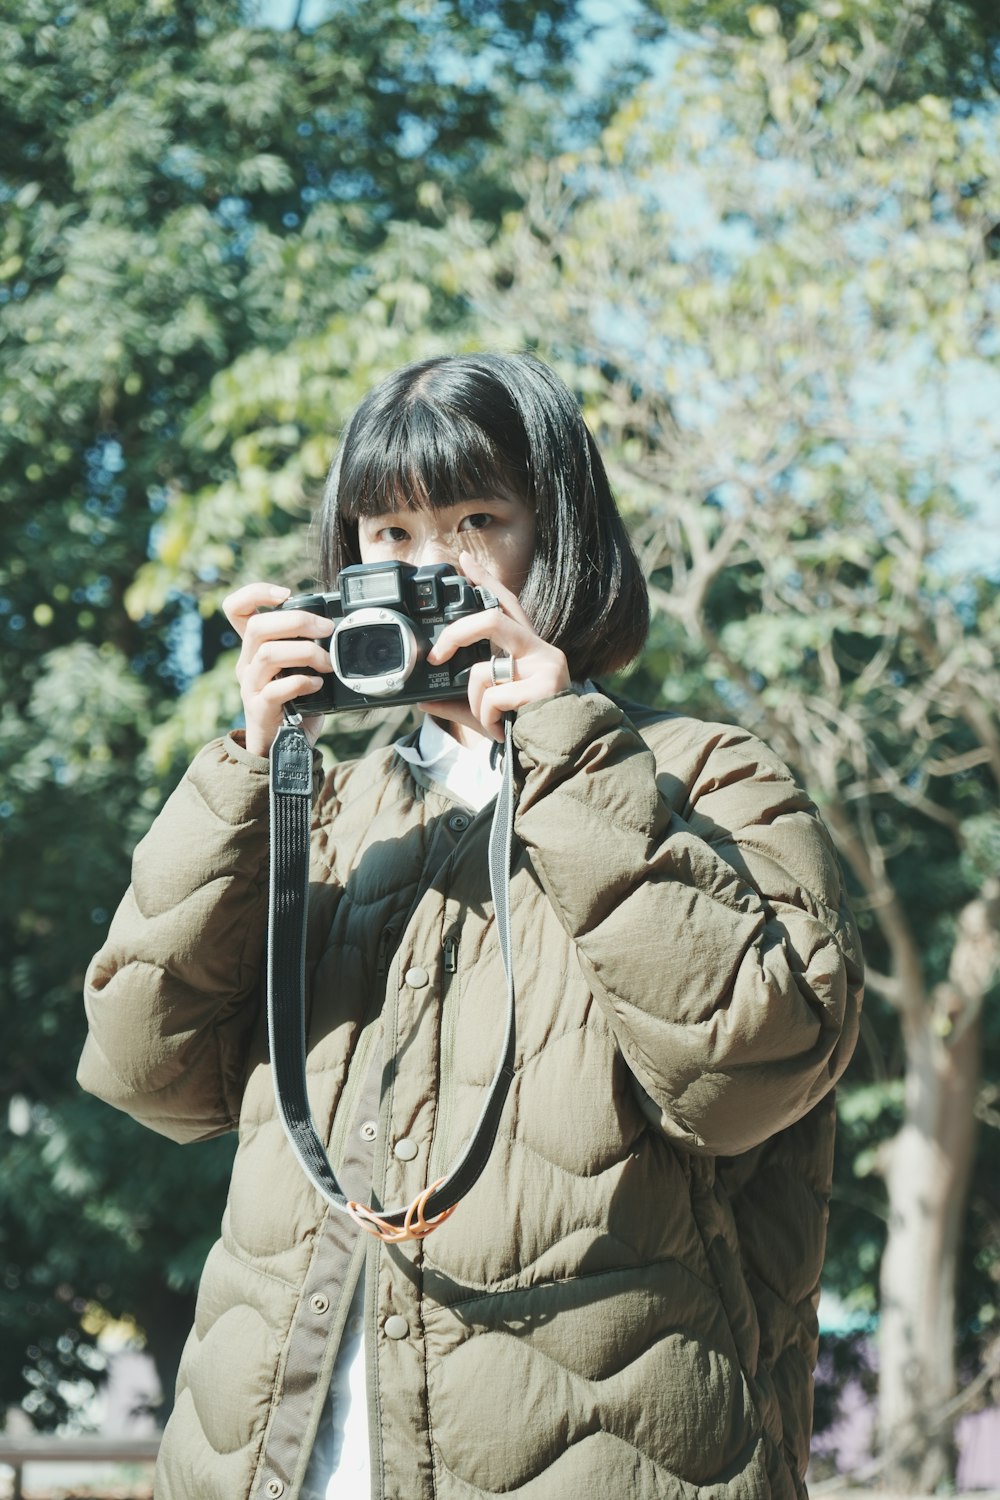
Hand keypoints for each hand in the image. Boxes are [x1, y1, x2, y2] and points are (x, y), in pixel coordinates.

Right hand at [222, 583, 333, 756]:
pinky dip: (301, 683)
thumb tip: (338, 626)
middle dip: (297, 621)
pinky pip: (275, 690)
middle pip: (257, 626)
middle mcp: (247, 663)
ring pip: (268, 654)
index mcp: (255, 648)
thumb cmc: (298, 705)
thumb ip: (309, 646)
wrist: (286, 749)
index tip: (285, 594)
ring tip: (328, 664)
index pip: (235, 608)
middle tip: (327, 629)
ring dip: (305, 653)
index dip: (254, 593)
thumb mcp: (301, 668)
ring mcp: (250, 686)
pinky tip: (317, 685)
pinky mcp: (259, 709)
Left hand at [420, 552, 569, 743]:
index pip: (506, 603)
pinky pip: (493, 696)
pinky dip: (487, 717)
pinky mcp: (546, 686)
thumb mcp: (487, 710)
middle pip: (491, 618)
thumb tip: (422, 698)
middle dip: (456, 634)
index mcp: (528, 648)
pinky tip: (502, 729)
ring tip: (488, 719)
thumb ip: (458, 701)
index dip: (485, 580)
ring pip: (483, 668)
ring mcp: (545, 665)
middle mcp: (540, 649)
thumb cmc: (524, 727)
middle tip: (437, 656)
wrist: (561, 755)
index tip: (463, 561)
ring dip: (475, 699)